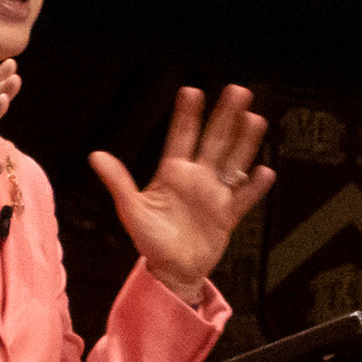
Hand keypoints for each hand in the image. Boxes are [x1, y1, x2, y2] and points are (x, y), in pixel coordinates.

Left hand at [89, 85, 273, 305]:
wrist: (171, 270)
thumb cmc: (149, 240)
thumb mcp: (131, 209)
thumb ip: (118, 182)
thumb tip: (96, 156)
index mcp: (172, 174)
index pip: (181, 137)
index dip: (186, 115)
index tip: (192, 90)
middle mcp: (197, 179)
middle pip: (214, 141)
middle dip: (225, 116)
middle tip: (237, 91)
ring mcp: (214, 195)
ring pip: (233, 161)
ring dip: (245, 141)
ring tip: (254, 119)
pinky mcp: (228, 215)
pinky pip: (244, 198)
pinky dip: (254, 186)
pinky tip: (264, 171)